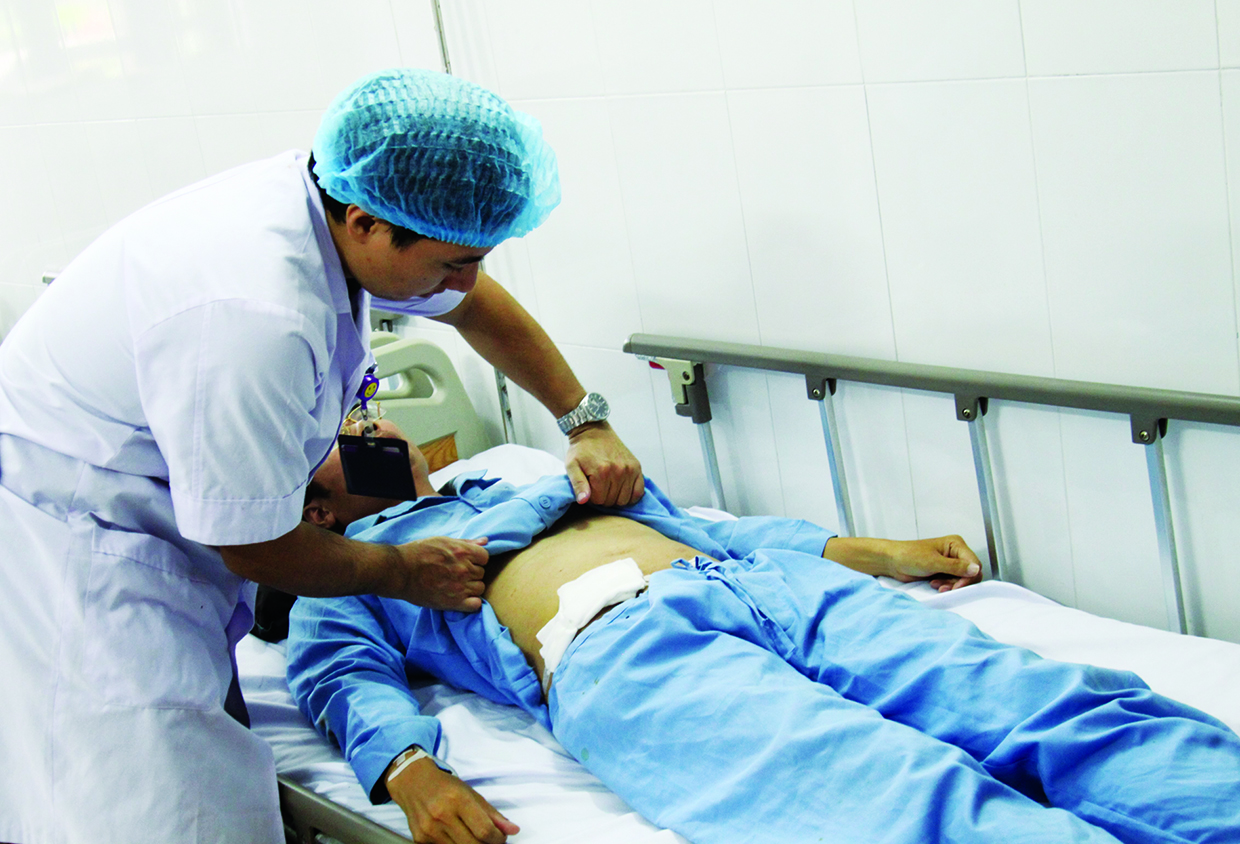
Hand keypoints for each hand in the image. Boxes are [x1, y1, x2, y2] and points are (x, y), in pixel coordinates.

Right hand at [389, 755, 518, 843]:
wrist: (412, 782)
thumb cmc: (444, 786)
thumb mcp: (471, 793)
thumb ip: (493, 814)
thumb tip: (513, 830)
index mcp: (458, 799)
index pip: (484, 830)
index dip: (498, 839)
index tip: (501, 838)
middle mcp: (441, 815)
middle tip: (490, 840)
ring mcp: (428, 829)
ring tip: (474, 837)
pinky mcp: (419, 839)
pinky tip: (458, 837)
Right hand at [391, 536, 489, 610]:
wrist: (400, 571)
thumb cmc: (418, 553)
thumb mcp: (442, 541)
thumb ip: (466, 542)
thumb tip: (485, 541)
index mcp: (463, 552)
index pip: (485, 557)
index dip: (477, 559)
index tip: (467, 562)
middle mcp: (464, 569)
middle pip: (481, 573)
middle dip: (472, 573)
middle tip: (458, 574)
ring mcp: (460, 586)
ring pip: (480, 588)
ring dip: (471, 587)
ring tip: (457, 586)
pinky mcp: (453, 602)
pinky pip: (475, 605)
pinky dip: (472, 603)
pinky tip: (461, 598)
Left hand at [565, 422, 643, 506]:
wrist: (593, 431)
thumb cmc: (581, 450)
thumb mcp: (572, 466)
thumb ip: (577, 485)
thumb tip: (583, 501)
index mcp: (601, 472)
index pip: (599, 500)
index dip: (591, 497)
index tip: (589, 487)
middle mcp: (618, 471)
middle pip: (612, 501)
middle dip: (603, 497)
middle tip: (598, 486)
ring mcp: (629, 469)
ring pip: (624, 500)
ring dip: (615, 497)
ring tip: (608, 486)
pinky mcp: (637, 467)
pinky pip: (638, 493)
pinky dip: (631, 495)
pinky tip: (622, 489)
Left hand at [884, 535, 982, 591]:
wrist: (892, 561)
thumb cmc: (908, 555)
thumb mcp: (933, 562)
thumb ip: (955, 567)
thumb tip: (975, 569)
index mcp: (955, 544)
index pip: (974, 562)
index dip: (969, 577)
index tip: (958, 586)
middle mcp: (955, 552)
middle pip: (970, 572)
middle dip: (959, 583)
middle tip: (945, 588)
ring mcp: (950, 563)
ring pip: (962, 579)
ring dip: (951, 585)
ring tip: (936, 585)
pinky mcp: (944, 571)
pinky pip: (953, 582)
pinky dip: (946, 586)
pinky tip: (934, 584)